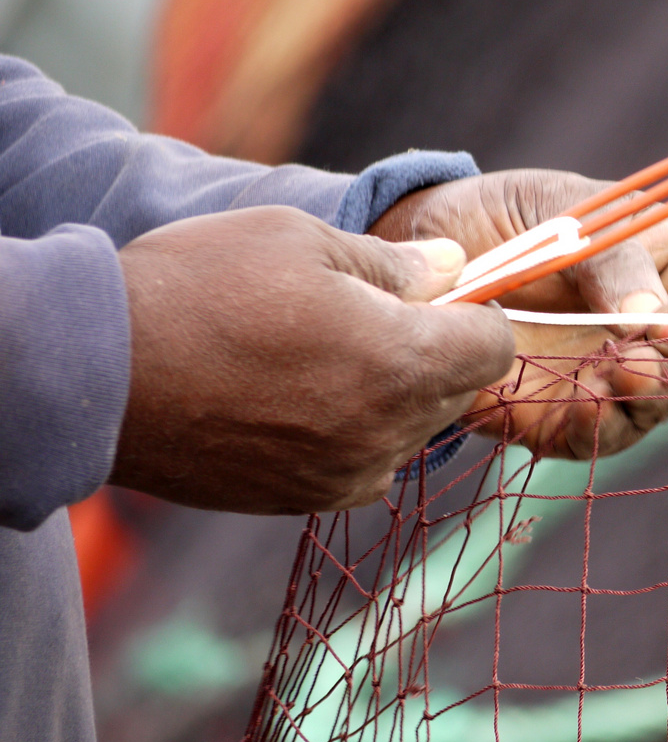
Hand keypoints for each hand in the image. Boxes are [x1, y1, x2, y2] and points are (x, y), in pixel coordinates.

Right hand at [111, 206, 513, 512]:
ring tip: (320, 352)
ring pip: (414, 430)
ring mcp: (346, 474)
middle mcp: (387, 432)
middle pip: (460, 392)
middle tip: (371, 314)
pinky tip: (297, 395)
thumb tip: (456, 268)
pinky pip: (366, 463)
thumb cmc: (200, 288)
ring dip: (394, 393)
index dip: (475, 313)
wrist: (96, 372)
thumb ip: (396, 264)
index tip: (438, 294)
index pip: (496, 348)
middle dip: (436, 351)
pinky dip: (355, 431)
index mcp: (401, 362)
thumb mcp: (302, 240)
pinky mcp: (305, 500)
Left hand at [369, 170, 667, 455]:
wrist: (426, 255)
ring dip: (658, 387)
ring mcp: (625, 379)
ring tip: (628, 362)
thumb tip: (652, 321)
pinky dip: (602, 422)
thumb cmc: (513, 216)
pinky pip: (603, 435)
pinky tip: (587, 399)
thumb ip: (616, 260)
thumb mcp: (570, 209)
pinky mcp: (570, 420)